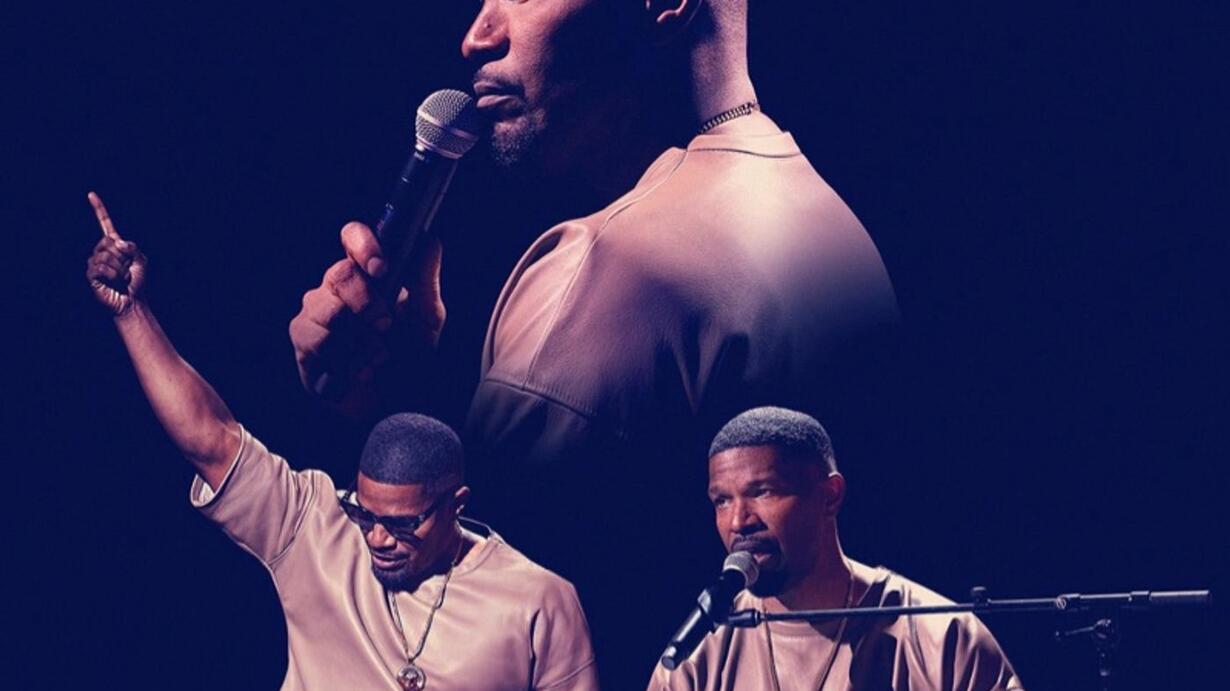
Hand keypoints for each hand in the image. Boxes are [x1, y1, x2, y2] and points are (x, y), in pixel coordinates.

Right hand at [85, 192, 147, 316]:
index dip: (99, 209)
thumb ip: (133, 247)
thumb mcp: (141, 260)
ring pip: (106, 256)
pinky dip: (114, 275)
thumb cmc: (137, 281)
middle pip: (109, 242)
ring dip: (120, 268)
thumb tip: (116, 242)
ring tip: (121, 277)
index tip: (91, 194)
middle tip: (127, 269)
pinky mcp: (91, 274)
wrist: (133, 300)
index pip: (105, 224)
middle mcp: (101, 250)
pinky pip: (102, 268)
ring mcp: (95, 262)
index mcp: (114, 244)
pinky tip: (115, 281)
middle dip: (123, 256)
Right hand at [289, 221, 444, 410]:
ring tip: (376, 357)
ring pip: (328, 309)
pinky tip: (359, 371)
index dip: (364, 246)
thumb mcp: (426, 320)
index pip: (353, 238)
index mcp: (366, 275)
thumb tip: (429, 241)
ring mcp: (315, 314)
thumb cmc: (411, 358)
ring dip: (361, 339)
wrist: (397, 407)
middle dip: (370, 305)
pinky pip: (317, 341)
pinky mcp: (303, 344)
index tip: (382, 269)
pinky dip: (345, 360)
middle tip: (386, 328)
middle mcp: (335, 289)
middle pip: (340, 274)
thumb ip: (425, 281)